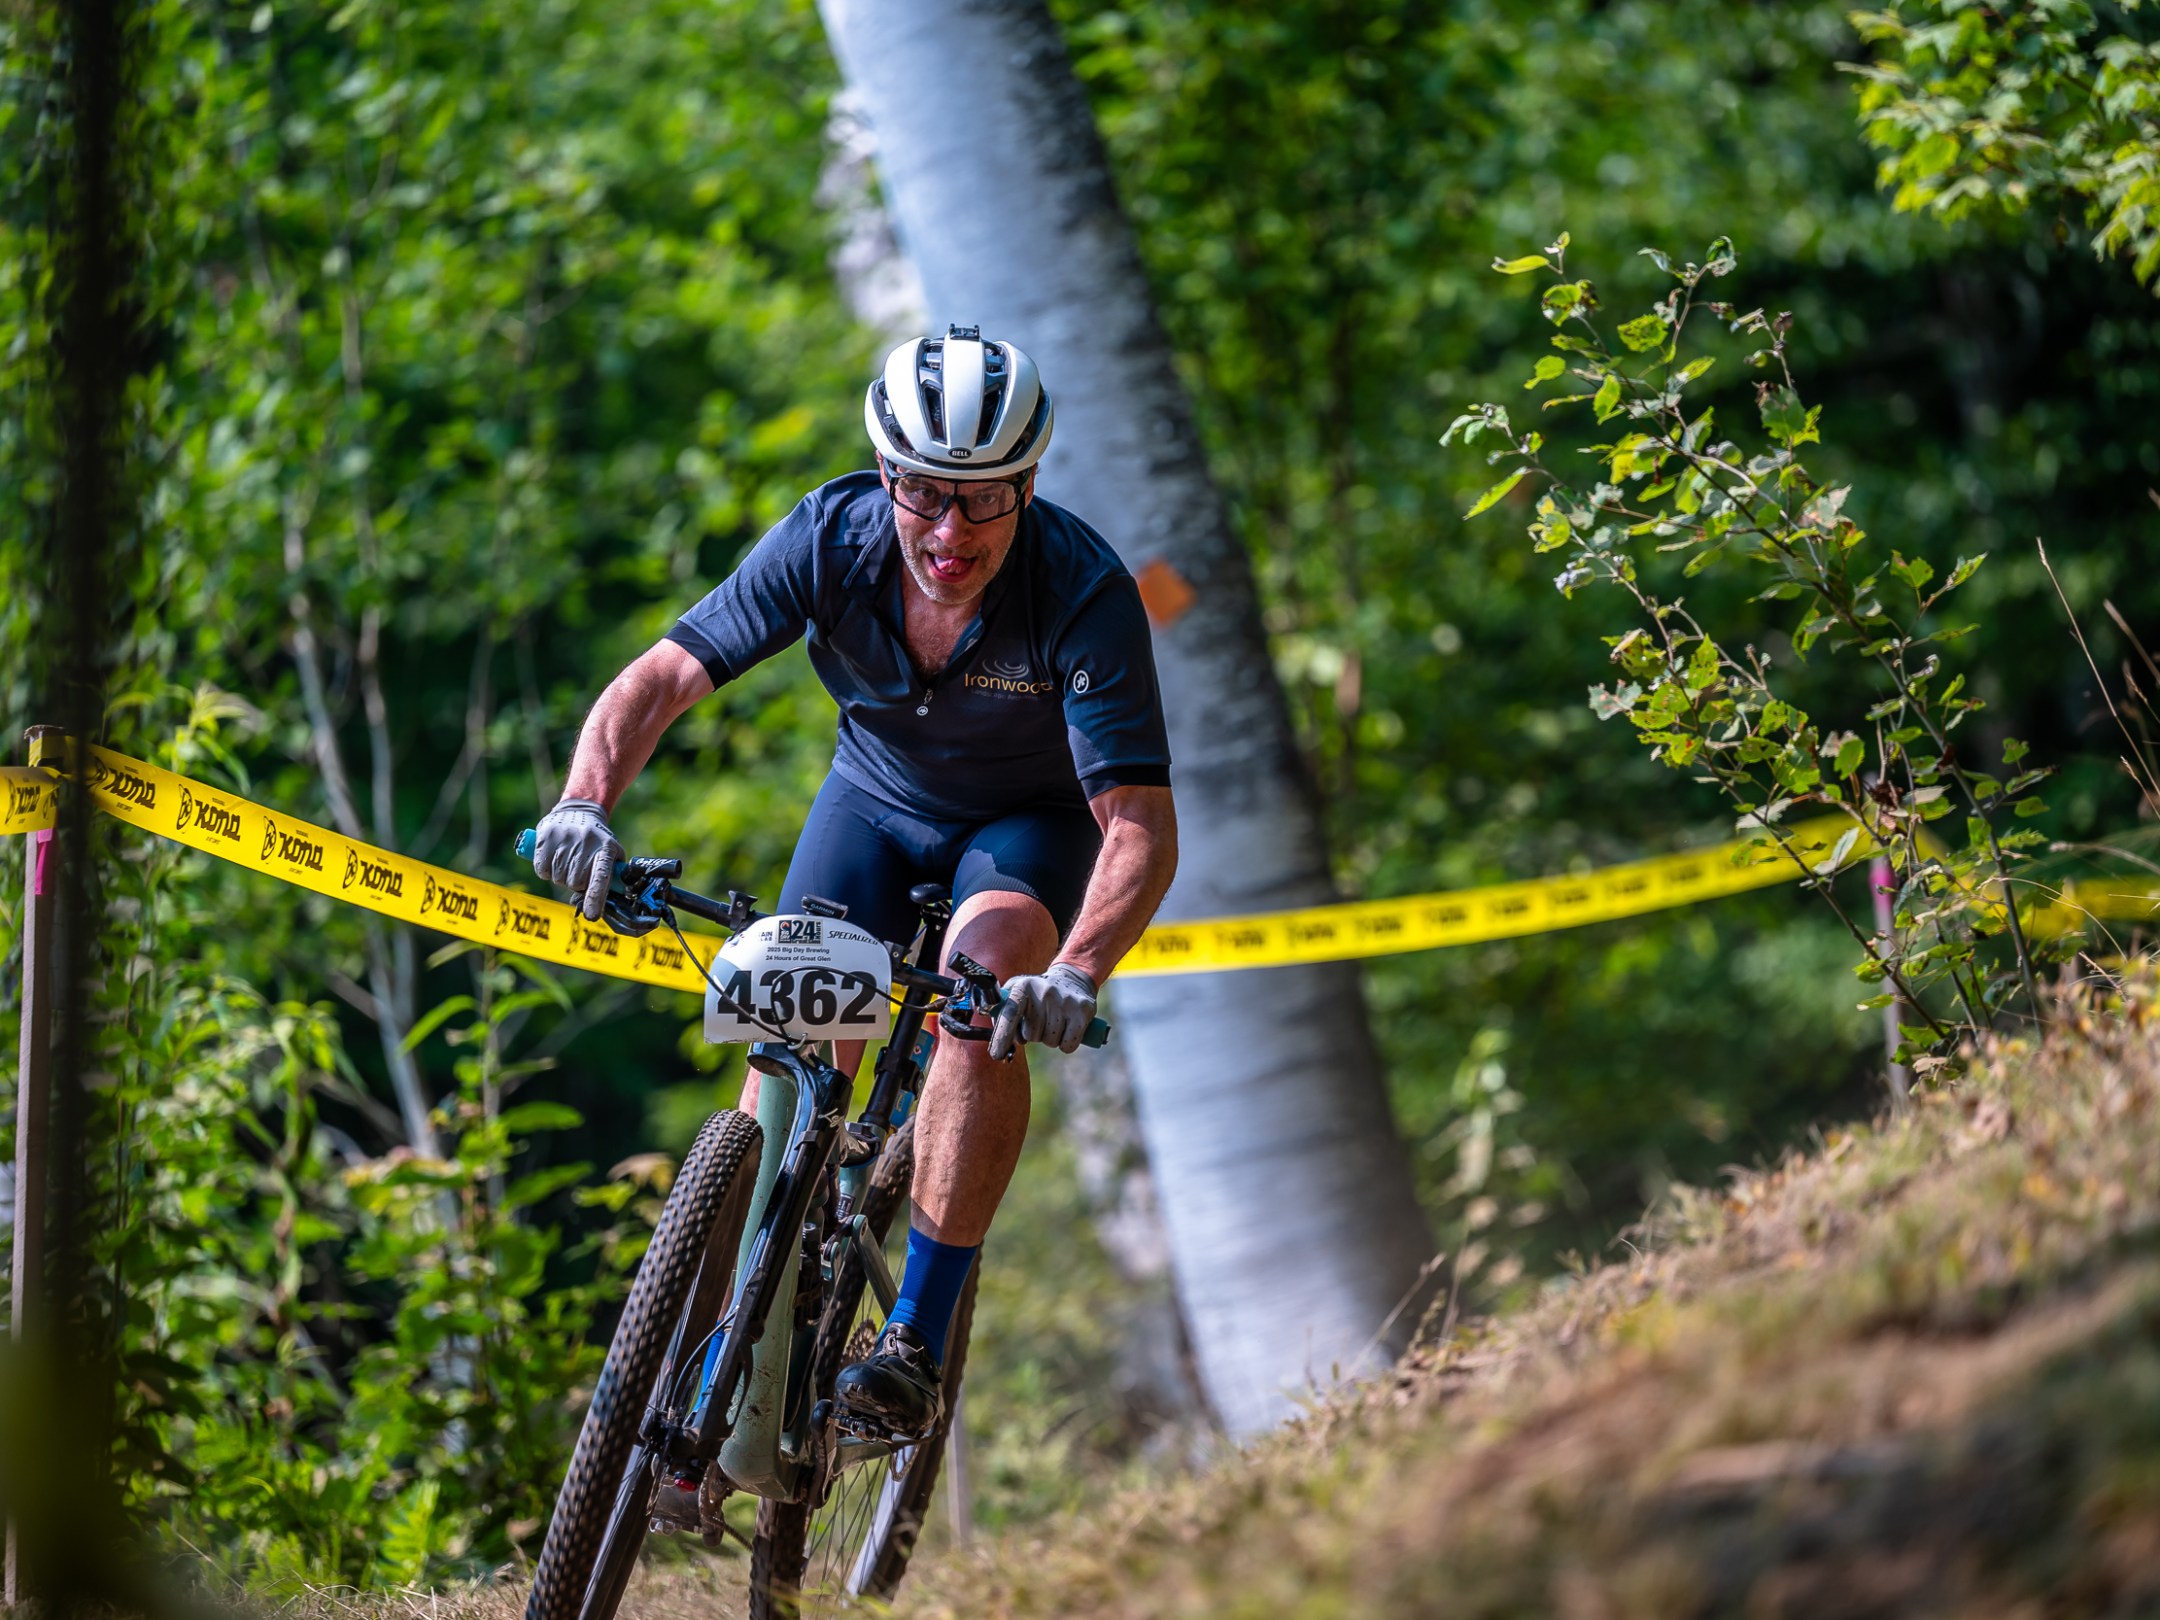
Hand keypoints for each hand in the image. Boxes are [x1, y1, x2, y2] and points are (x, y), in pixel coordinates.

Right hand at [533, 798, 620, 920]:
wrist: (577, 811)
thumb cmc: (596, 841)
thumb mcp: (611, 852)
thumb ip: (611, 876)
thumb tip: (605, 902)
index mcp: (605, 849)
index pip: (600, 877)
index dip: (595, 898)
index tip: (592, 916)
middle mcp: (585, 843)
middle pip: (575, 883)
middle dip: (576, 883)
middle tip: (578, 869)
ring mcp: (564, 839)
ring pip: (558, 878)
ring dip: (561, 876)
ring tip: (567, 860)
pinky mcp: (546, 838)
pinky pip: (542, 870)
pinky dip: (545, 870)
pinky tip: (553, 858)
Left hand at [988, 962, 1097, 1060]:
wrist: (1071, 979)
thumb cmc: (1035, 995)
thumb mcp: (1015, 993)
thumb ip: (1000, 1013)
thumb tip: (995, 1042)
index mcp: (1023, 986)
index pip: (1009, 1015)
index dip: (1001, 1037)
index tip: (996, 1055)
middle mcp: (1044, 991)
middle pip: (1031, 1035)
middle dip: (1033, 1035)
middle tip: (1039, 1021)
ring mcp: (1065, 1001)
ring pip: (1050, 1042)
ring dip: (1050, 1038)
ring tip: (1053, 1021)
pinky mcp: (1082, 1011)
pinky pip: (1067, 1045)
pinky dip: (1066, 1044)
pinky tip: (1067, 1029)